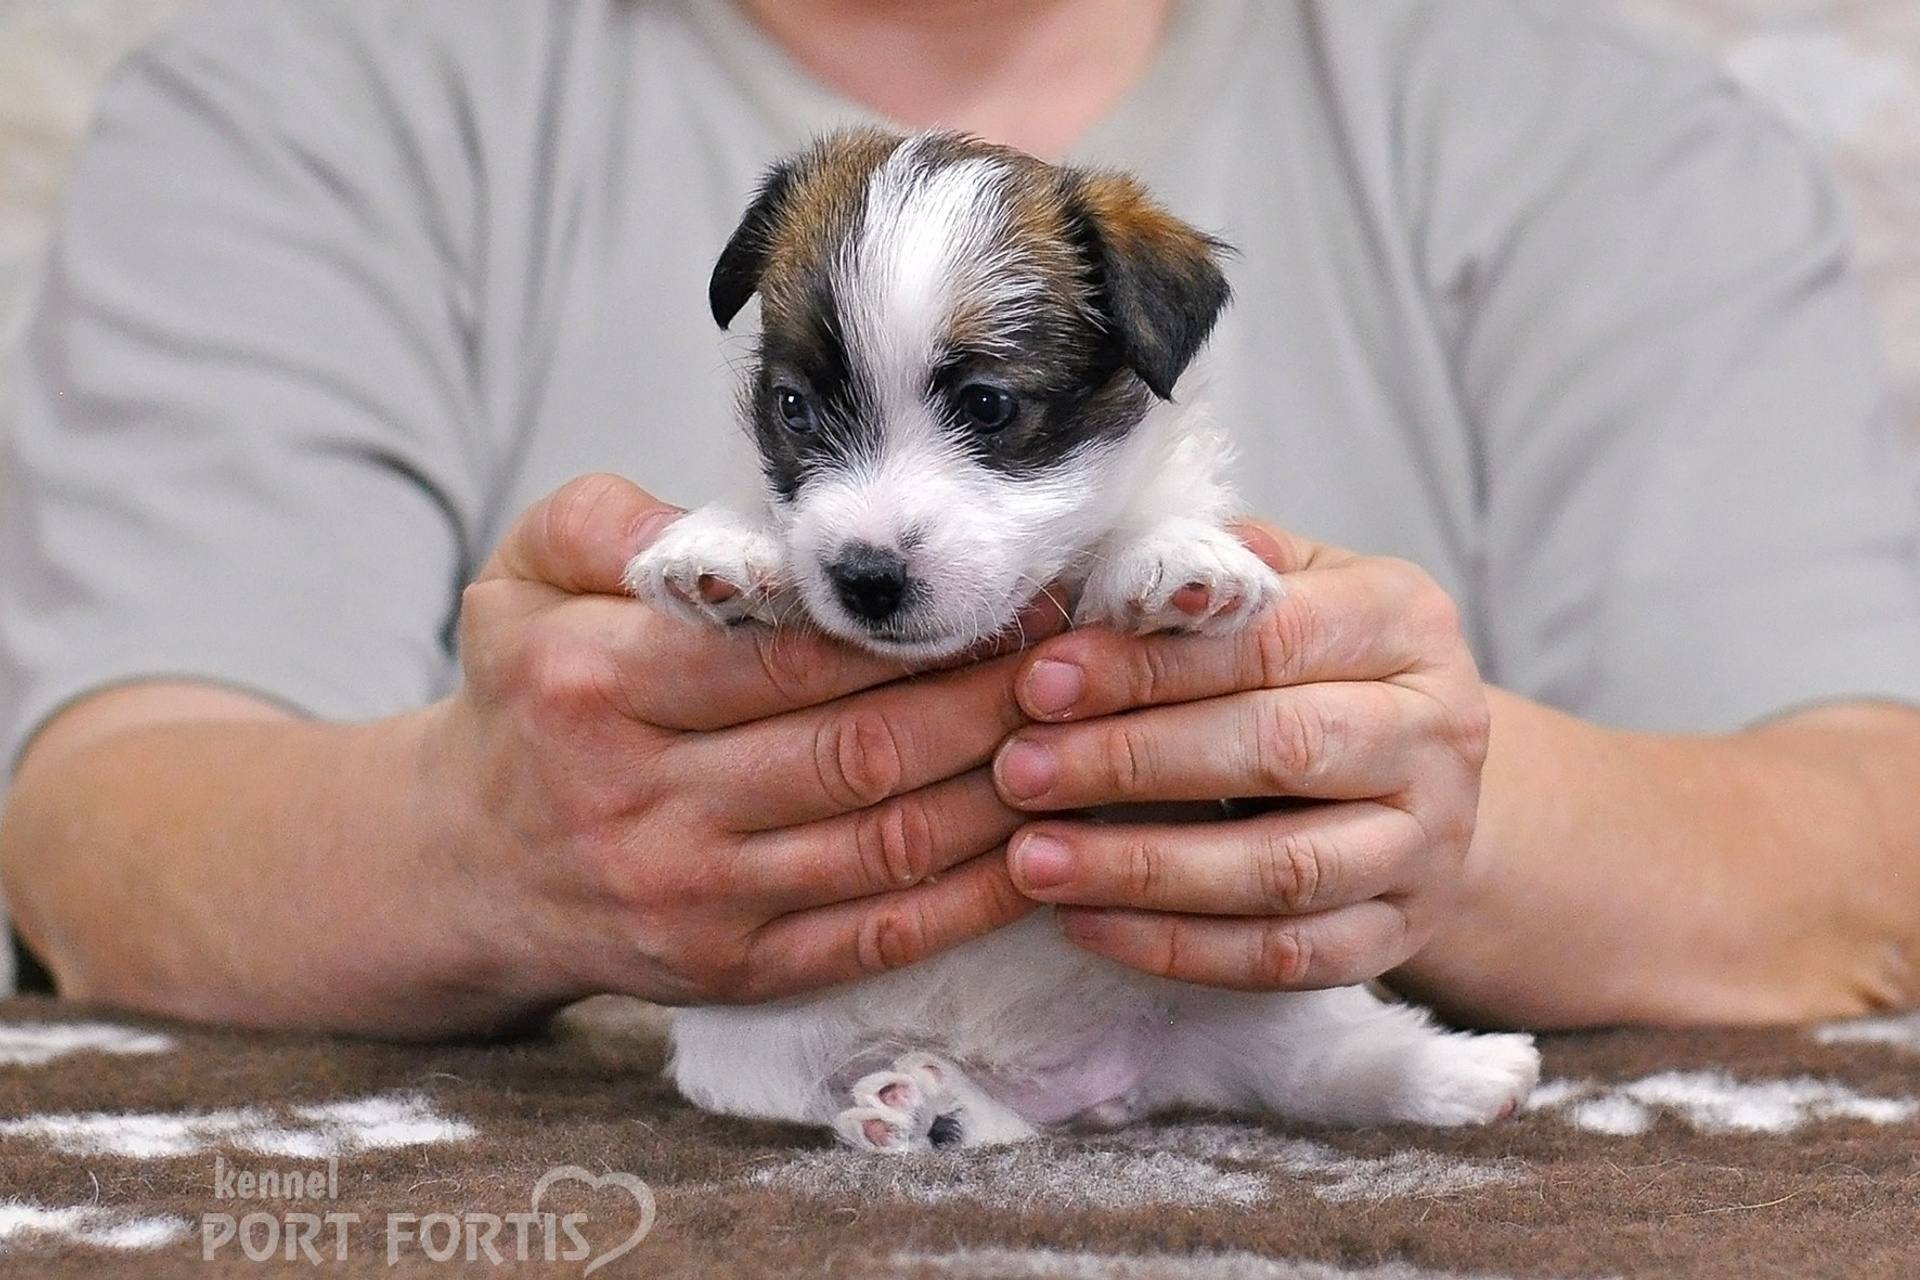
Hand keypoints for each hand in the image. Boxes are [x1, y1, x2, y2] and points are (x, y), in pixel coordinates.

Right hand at [423, 475, 1054, 1007]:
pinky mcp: (733, 968)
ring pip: (886, 844)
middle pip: (859, 750)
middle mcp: (643, 800)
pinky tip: (1039, 849)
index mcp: (594, 682)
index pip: (788, 655)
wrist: (468, 863)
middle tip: (1073, 661)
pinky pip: (876, 935)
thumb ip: (611, 524)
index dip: (912, 629)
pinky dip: (973, 898)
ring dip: (1003, 794)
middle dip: (988, 703)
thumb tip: (741, 532)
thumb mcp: (520, 576)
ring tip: (1079, 738)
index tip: (1002, 593)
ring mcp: (693, 898)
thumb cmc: (525, 696)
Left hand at [992, 522, 1489, 990]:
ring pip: (1283, 869)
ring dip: (1145, 868)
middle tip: (1020, 773)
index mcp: (1405, 624)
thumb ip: (1210, 578)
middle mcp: (1436, 732)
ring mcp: (1427, 844)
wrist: (1421, 774)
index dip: (1151, 663)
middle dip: (1133, 762)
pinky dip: (1180, 948)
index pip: (1273, 639)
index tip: (1042, 683)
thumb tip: (1112, 582)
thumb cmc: (1316, 662)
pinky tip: (1087, 923)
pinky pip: (1284, 956)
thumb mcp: (1286, 588)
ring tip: (1034, 861)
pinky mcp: (1400, 932)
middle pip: (1281, 749)